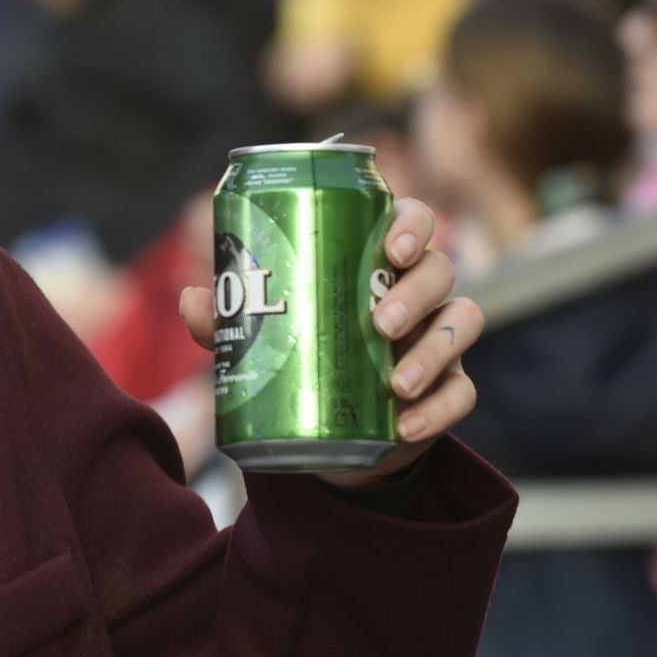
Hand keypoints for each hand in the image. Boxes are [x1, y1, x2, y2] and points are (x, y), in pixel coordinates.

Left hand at [180, 197, 482, 485]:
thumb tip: (193, 299)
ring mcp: (438, 339)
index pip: (411, 221)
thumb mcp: (258, 338)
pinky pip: (464, 393)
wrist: (327, 436)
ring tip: (395, 382)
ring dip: (433, 350)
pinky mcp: (448, 388)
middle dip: (415, 292)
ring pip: (463, 322)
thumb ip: (228, 319)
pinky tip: (406, 424)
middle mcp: (417, 293)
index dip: (411, 225)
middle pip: (440, 269)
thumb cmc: (295, 358)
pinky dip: (439, 410)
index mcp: (375, 263)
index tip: (390, 247)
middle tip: (376, 322)